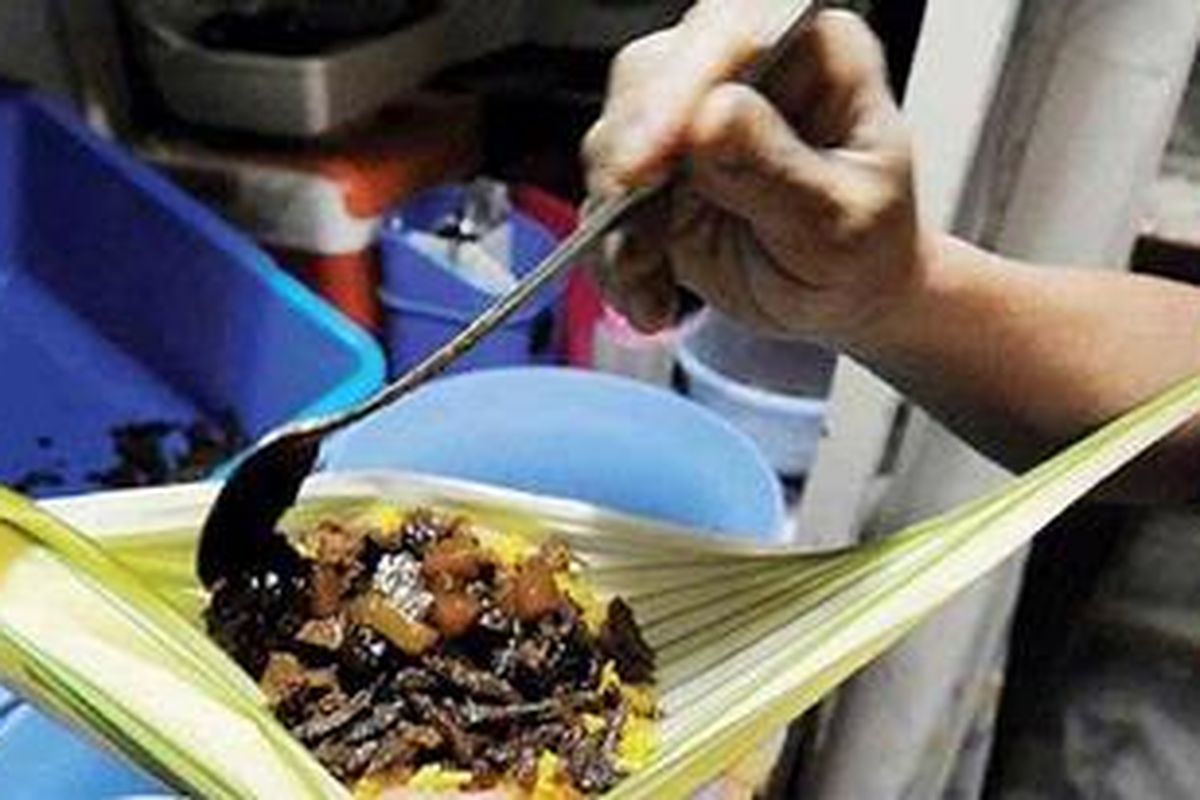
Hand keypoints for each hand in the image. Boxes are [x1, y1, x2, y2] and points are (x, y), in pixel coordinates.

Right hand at [582, 5, 931, 345]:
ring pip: (615, 137)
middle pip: (654, 76)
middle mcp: (743, 70)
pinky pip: (605, 198)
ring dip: (619, 222)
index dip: (682, 90)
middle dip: (633, 160)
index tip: (650, 158)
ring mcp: (690, 116)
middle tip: (635, 234)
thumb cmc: (864, 250)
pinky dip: (615, 255)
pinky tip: (649, 294)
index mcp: (814, 53)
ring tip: (650, 281)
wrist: (842, 299)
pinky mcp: (654, 167)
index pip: (737, 35)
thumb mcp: (841, 222)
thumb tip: (712, 118)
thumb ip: (777, 170)